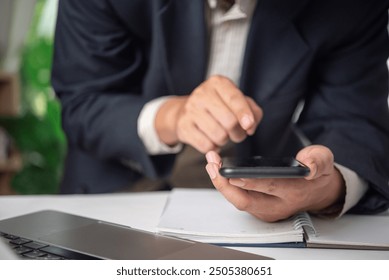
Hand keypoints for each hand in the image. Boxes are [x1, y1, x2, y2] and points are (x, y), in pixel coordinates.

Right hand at [155, 75, 262, 152]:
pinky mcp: (183, 126)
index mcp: (218, 83)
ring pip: (218, 135)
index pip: (234, 98)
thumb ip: (252, 111)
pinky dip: (213, 147)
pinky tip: (211, 140)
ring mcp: (190, 110)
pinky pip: (206, 145)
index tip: (249, 125)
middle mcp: (202, 94)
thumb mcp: (236, 102)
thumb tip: (251, 126)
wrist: (185, 111)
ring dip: (225, 140)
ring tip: (222, 135)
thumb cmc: (217, 107)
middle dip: (238, 133)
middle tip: (236, 133)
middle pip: (229, 121)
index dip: (244, 113)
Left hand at [205, 145, 345, 221]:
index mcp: (295, 193)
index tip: (234, 173)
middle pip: (246, 200)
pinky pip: (238, 199)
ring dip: (222, 185)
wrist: (317, 192)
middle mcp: (278, 206)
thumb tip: (306, 162)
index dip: (251, 181)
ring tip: (211, 165)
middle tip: (213, 166)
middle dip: (226, 184)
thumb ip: (318, 160)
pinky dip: (226, 186)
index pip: (271, 187)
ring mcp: (266, 210)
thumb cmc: (317, 175)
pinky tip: (217, 171)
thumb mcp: (325, 162)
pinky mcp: (258, 208)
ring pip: (239, 201)